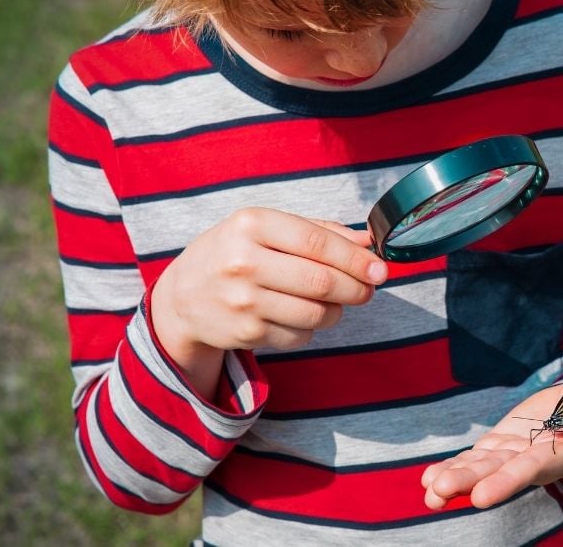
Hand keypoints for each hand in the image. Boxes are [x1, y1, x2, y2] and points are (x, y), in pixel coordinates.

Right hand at [151, 207, 386, 391]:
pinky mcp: (245, 334)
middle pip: (322, 282)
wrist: (182, 298)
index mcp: (251, 225)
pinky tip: (298, 316)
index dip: (356, 259)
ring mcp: (243, 301)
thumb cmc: (234, 254)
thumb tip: (368, 241)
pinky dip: (310, 329)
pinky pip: (300, 336)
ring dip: (336, 311)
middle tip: (367, 289)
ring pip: (316, 314)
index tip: (380, 269)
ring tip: (332, 302)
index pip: (318, 243)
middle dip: (356, 289)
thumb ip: (319, 232)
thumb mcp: (266, 228)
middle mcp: (244, 262)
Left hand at [421, 379, 562, 509]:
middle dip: (476, 483)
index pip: (537, 465)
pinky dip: (452, 467)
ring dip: (456, 478)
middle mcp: (539, 454)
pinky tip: (425, 482)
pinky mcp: (503, 442)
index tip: (481, 494)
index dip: (509, 478)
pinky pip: (475, 457)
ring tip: (430, 492)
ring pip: (484, 467)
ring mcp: (518, 450)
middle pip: (504, 471)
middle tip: (447, 496)